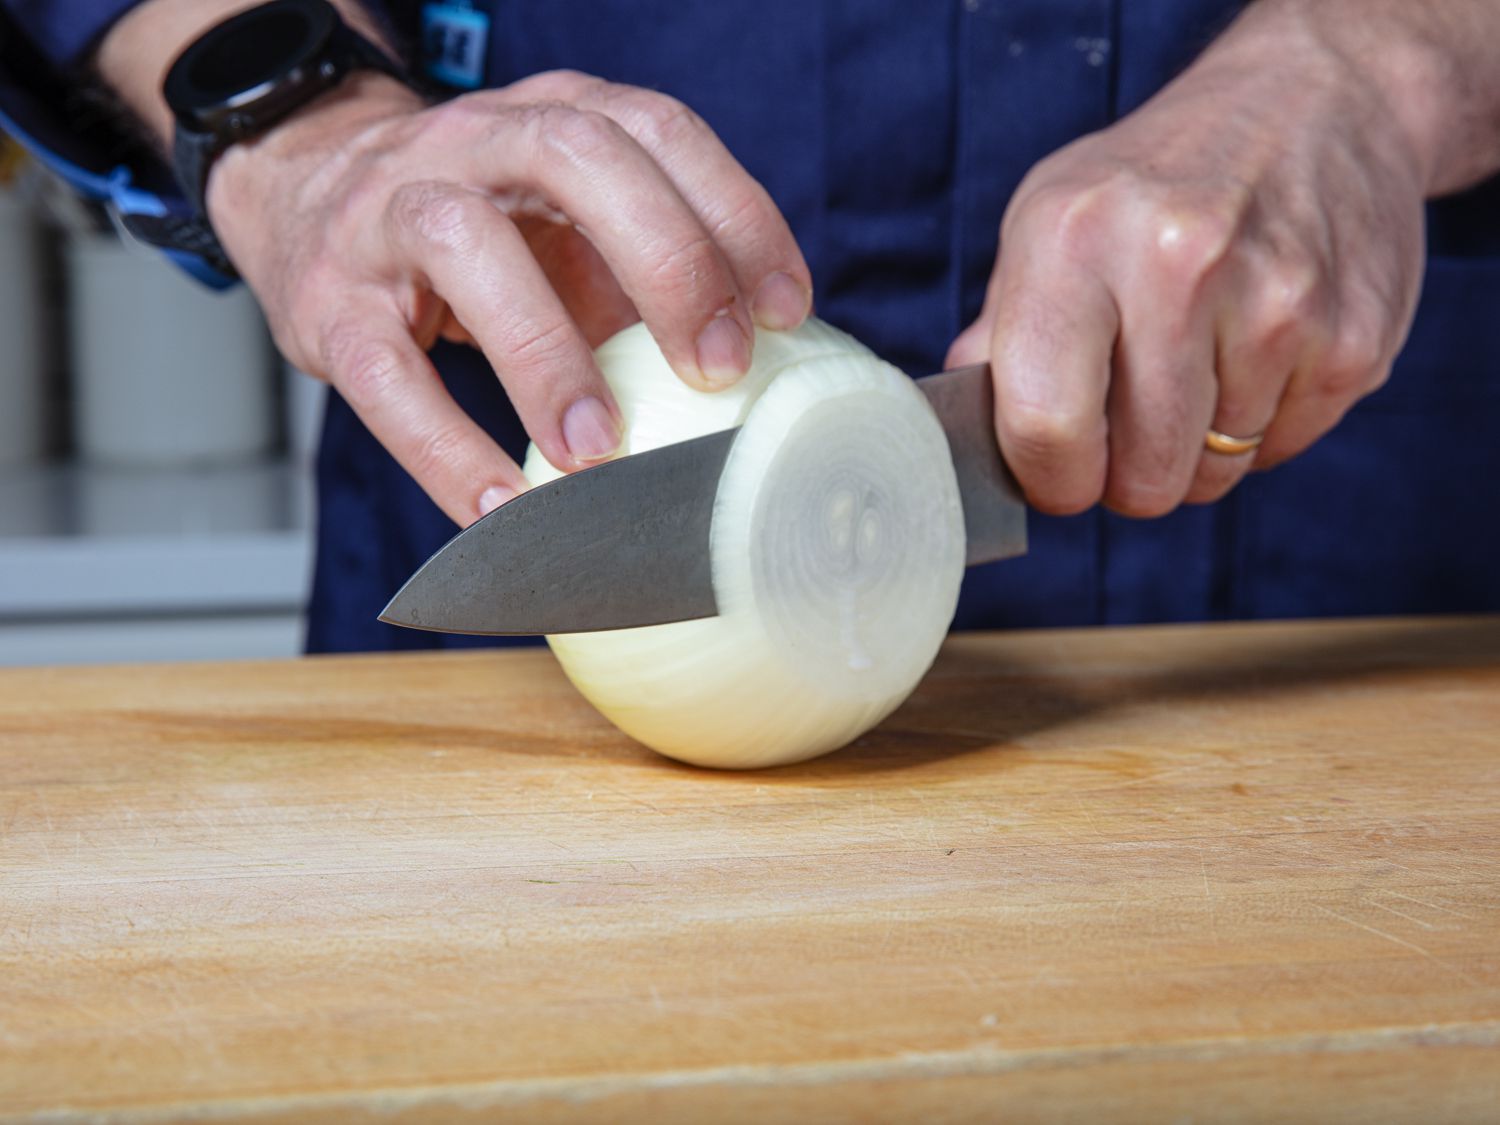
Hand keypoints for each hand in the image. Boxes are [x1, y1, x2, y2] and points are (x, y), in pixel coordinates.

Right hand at [208, 71, 811, 524]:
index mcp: (553, 119)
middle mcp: (473, 141)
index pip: (657, 132)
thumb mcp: (569, 231)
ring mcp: (389, 212)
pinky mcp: (330, 301)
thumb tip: (757, 375)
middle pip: (576, 155)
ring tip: (599, 452)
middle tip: (716, 370)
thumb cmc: (479, 236)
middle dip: (665, 259)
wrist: (306, 201)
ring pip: (464, 245)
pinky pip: (384, 376)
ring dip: (545, 353)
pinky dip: (446, 449)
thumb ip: (648, 277)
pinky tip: (502, 508)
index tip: (786, 312)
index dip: (733, 214)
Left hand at [946, 6, 1428, 516]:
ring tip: (1199, 365)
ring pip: (1215, 475)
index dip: (1049, 478)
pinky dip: (1262, 425)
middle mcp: (1176, 266)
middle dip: (1128, 476)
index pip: (1046, 428)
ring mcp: (1276, 303)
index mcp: (1073, 242)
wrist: (1314, 99)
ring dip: (1198, 449)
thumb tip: (964, 430)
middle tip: (1131, 422)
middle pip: (1142, 477)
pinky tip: (1256, 352)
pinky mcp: (1348, 338)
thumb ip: (1001, 334)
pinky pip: (1282, 449)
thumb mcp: (1047, 221)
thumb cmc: (1154, 180)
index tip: (1059, 471)